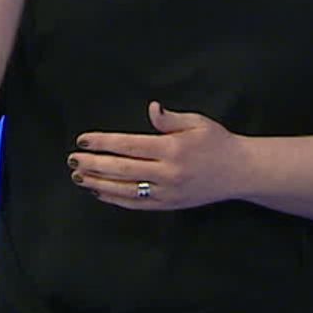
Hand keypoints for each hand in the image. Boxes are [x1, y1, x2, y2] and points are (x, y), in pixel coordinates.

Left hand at [68, 102, 249, 209]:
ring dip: (98, 183)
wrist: (241, 172)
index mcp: (172, 148)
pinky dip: (115, 199)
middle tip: (72, 159)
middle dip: (93, 164)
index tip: (83, 140)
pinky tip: (99, 192)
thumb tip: (152, 108)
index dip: (103, 143)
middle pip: (122, 168)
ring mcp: (168, 192)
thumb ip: (170, 118)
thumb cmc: (217, 142)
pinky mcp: (170, 205)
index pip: (129, 145)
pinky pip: (137, 204)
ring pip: (126, 189)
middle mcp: (168, 172)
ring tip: (78, 176)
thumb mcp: (197, 122)